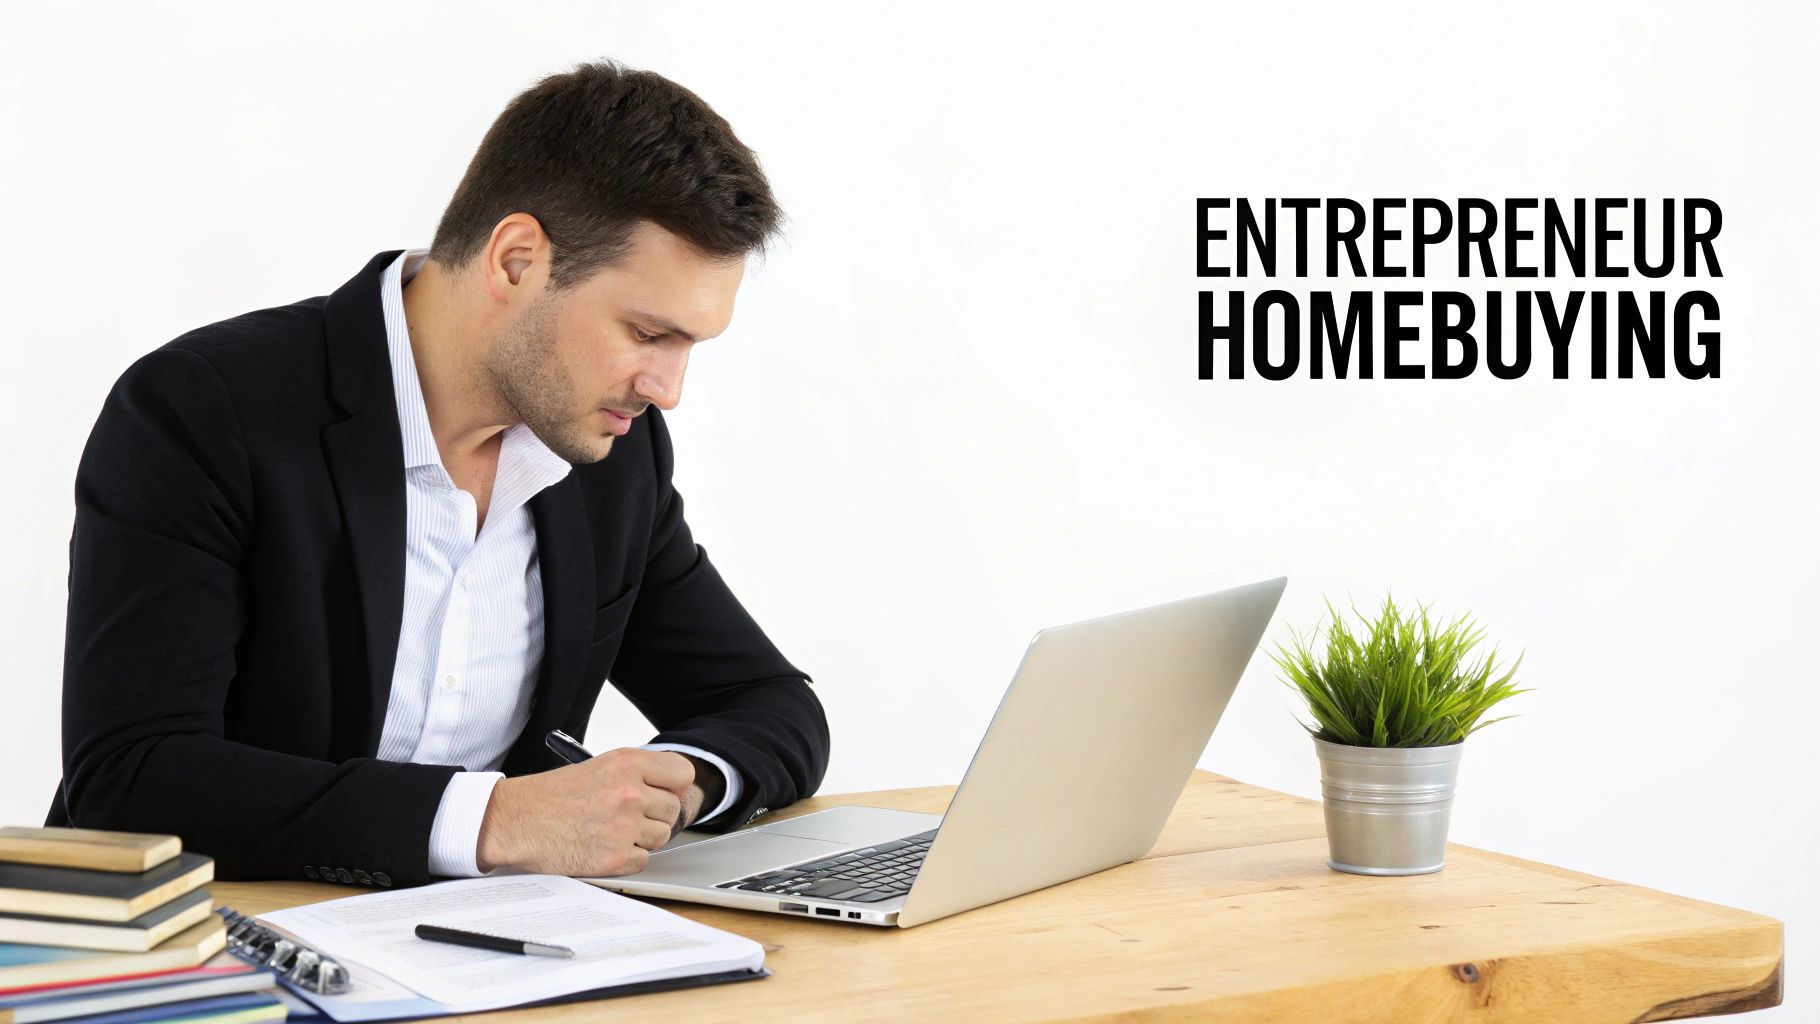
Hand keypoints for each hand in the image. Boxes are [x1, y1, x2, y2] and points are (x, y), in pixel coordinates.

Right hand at [475, 748, 694, 875]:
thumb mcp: (599, 767)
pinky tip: (602, 846)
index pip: (683, 774)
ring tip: (609, 829)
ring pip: (661, 836)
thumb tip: (673, 789)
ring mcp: (624, 826)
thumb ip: (638, 773)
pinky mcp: (615, 857)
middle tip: (625, 816)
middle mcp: (629, 792)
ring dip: (640, 837)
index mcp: (627, 763)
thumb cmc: (551, 797)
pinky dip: (626, 858)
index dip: (674, 786)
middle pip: (673, 809)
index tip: (665, 792)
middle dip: (654, 815)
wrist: (516, 822)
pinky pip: (643, 860)